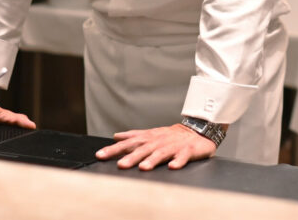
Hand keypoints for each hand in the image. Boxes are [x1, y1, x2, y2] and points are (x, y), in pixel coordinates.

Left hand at [95, 123, 217, 170]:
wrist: (197, 130)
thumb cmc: (171, 135)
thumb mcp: (151, 133)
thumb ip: (133, 136)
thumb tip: (116, 136)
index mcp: (149, 138)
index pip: (128, 143)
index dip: (114, 149)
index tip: (100, 155)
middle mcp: (159, 141)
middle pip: (143, 149)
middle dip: (131, 157)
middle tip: (121, 165)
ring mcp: (173, 146)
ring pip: (161, 153)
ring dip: (152, 160)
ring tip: (144, 167)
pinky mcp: (187, 151)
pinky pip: (182, 157)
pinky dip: (178, 161)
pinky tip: (172, 167)